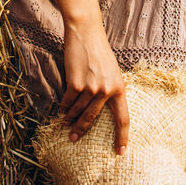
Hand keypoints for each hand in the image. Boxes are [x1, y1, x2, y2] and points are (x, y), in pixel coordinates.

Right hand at [59, 16, 129, 154]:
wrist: (86, 33)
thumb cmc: (99, 51)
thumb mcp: (112, 72)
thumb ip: (110, 89)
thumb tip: (102, 108)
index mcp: (120, 88)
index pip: (123, 119)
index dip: (122, 137)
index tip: (121, 152)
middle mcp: (107, 90)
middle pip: (93, 118)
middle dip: (82, 130)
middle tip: (73, 140)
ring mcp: (91, 88)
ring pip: (78, 111)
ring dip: (70, 119)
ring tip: (65, 123)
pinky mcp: (76, 84)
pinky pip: (68, 101)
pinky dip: (64, 106)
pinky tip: (62, 109)